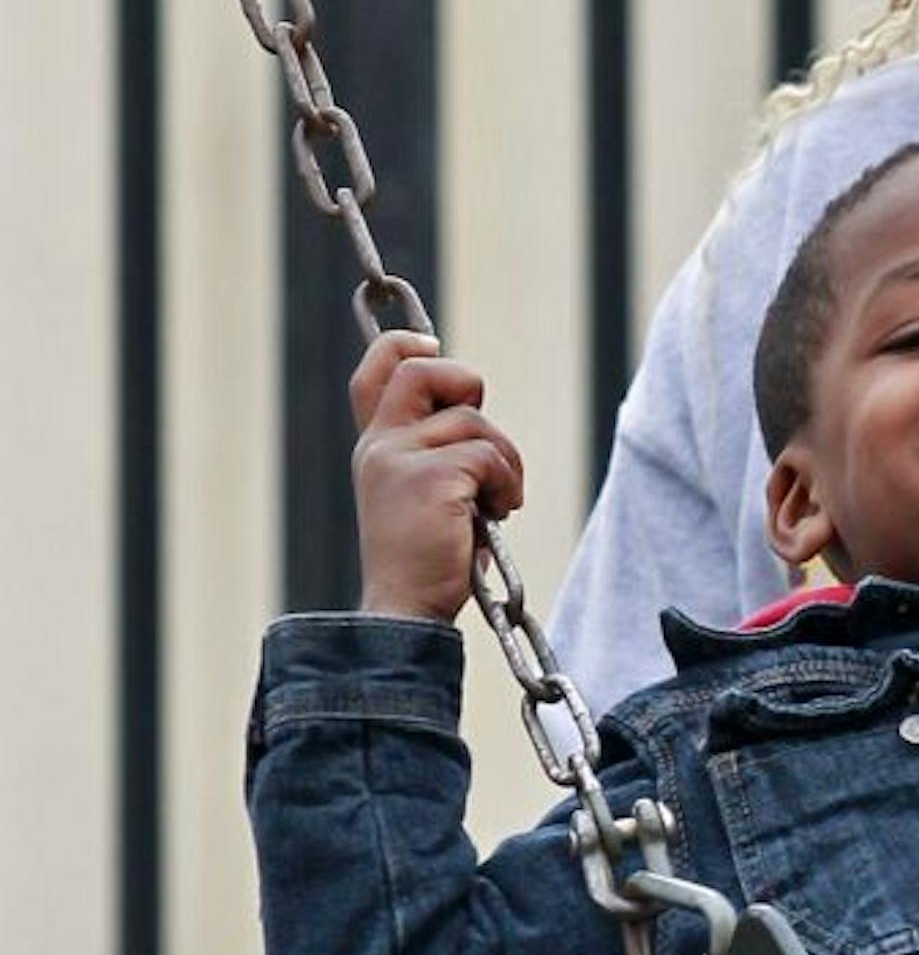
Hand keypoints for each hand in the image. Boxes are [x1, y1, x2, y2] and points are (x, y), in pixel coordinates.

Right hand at [350, 330, 525, 622]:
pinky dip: (507, 484)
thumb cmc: (428, 560)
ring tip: (496, 502)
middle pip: (422, 370)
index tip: (433, 343)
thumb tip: (473, 410)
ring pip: (474, 422)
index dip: (405, 345)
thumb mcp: (424, 495)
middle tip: (483, 439)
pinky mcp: (430, 478)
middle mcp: (379, 445)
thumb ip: (436, 451)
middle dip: (466, 384)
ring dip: (504, 460)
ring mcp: (400, 458)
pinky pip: (490, 455)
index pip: (376, 371)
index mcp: (374, 447)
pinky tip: (497, 515)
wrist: (406, 610)